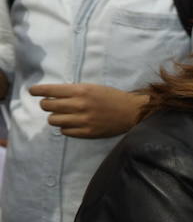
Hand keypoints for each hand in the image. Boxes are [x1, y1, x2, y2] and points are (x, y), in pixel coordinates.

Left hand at [31, 83, 146, 137]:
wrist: (132, 112)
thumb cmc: (112, 97)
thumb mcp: (92, 88)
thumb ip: (73, 91)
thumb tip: (51, 96)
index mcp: (81, 91)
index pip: (50, 90)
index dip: (37, 90)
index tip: (32, 91)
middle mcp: (80, 105)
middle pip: (48, 106)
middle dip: (46, 104)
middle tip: (51, 104)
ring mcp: (83, 120)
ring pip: (53, 120)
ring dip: (56, 117)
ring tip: (64, 115)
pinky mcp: (87, 133)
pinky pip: (64, 131)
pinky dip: (65, 127)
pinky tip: (73, 124)